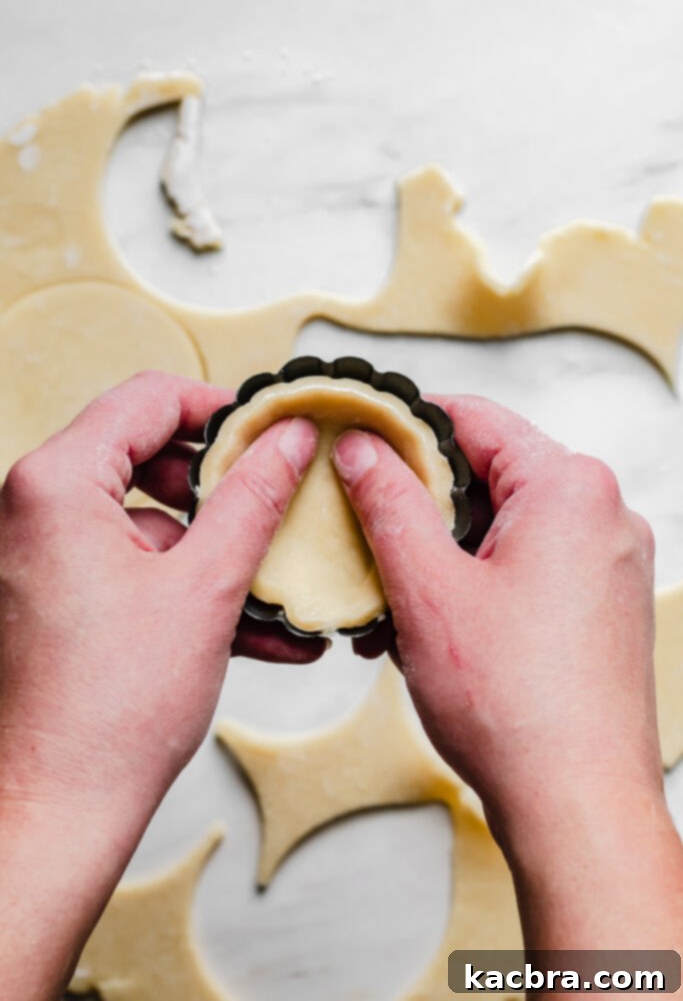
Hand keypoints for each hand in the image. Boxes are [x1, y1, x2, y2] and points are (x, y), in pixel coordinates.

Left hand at [0, 371, 319, 996]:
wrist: (56, 813)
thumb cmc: (112, 713)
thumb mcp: (206, 587)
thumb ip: (254, 498)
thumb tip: (288, 440)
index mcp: (58, 485)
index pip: (150, 399)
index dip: (224, 409)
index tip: (275, 429)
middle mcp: (36, 509)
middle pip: (149, 455)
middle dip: (226, 486)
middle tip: (281, 504)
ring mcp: (44, 555)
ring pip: (149, 519)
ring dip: (218, 548)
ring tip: (281, 585)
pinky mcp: (58, 596)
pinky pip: (134, 567)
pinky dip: (189, 585)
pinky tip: (257, 626)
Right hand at [333, 395, 682, 948]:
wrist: (577, 804)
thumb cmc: (514, 705)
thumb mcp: (427, 588)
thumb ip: (388, 501)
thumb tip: (361, 445)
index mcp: (569, 488)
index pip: (472, 418)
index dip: (403, 425)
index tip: (355, 437)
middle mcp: (601, 514)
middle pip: (487, 473)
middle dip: (418, 504)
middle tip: (362, 529)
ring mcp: (606, 561)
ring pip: (501, 524)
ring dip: (440, 551)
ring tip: (390, 596)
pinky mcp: (600, 602)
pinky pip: (526, 564)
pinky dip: (474, 580)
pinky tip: (430, 622)